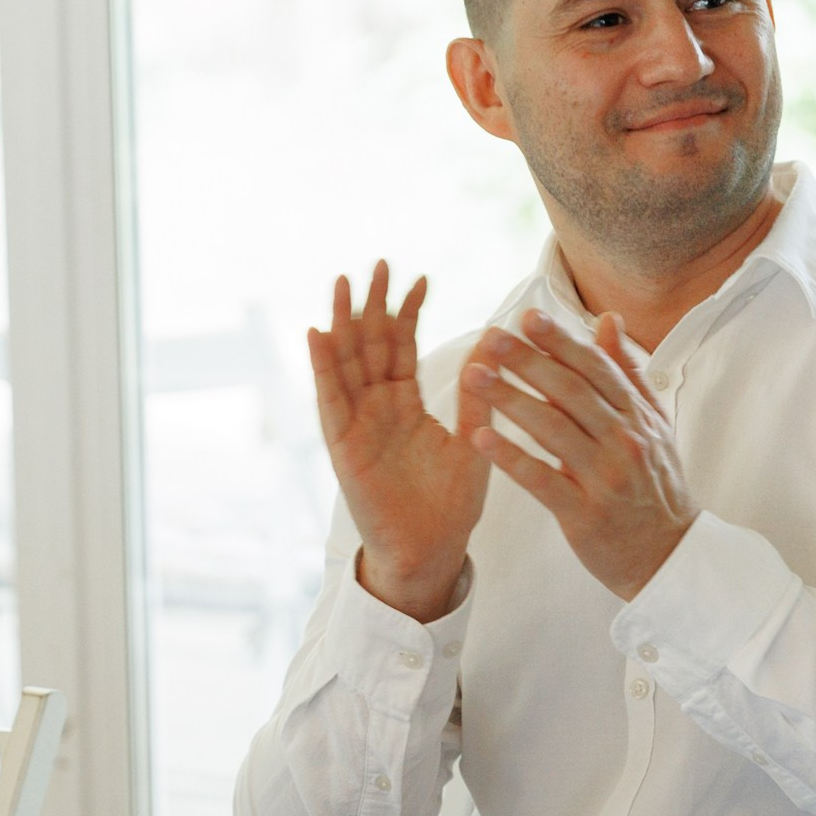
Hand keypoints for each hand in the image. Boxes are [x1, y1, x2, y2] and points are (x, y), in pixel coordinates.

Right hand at [306, 261, 491, 621]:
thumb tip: (497, 345)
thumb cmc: (452, 505)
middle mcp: (376, 410)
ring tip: (342, 282)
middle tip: (379, 262)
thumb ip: (479, 395)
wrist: (433, 552)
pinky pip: (330, 402)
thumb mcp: (474, 439)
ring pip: (345, 364)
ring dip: (342, 323)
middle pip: (368, 346)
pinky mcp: (343, 448)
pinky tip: (317, 334)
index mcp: (405, 405)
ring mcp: (356, 426)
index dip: (409, 312)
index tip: (421, 277)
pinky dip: (322, 368)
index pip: (402, 348)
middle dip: (372, 304)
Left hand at [463, 308, 696, 598]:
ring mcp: (605, 478)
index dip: (560, 341)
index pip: (595, 368)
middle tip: (489, 338)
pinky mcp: (585, 514)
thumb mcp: (652, 426)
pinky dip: (510, 457)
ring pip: (552, 429)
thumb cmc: (654, 487)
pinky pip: (542, 480)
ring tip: (474, 376)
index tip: (526, 316)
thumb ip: (627, 373)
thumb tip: (608, 320)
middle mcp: (624, 441)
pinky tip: (480, 438)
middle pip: (570, 391)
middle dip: (526, 361)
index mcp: (637, 417)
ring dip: (509, 399)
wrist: (670, 555)